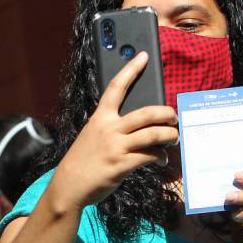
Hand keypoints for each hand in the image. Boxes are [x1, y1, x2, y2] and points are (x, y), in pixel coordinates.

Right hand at [48, 51, 176, 210]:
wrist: (68, 186)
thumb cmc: (82, 161)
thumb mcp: (92, 136)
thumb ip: (111, 129)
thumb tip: (138, 128)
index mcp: (100, 118)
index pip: (116, 88)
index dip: (131, 70)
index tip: (143, 56)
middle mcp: (109, 129)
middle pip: (147, 113)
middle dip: (167, 114)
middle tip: (173, 117)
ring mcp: (116, 146)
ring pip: (154, 134)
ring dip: (170, 136)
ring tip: (174, 138)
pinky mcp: (122, 164)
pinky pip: (150, 155)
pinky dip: (160, 156)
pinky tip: (161, 159)